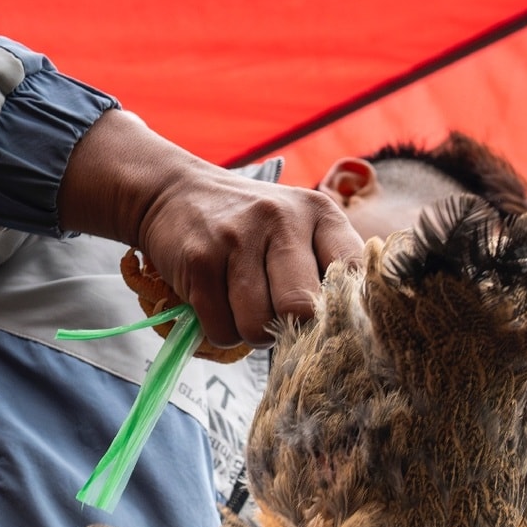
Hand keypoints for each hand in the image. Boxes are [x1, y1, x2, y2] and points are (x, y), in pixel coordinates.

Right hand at [57, 110, 362, 346]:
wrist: (173, 193)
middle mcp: (282, 219)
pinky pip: (223, 330)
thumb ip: (329, 268)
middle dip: (291, 329)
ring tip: (245, 307)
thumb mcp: (299, 229)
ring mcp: (238, 237)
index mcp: (319, 213)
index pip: (353, 273)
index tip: (332, 321)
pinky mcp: (200, 260)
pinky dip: (222, 332)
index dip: (346, 310)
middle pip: (302, 309)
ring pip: (259, 326)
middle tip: (278, 317)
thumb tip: (350, 331)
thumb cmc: (251, 227)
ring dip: (252, 333)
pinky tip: (218, 305)